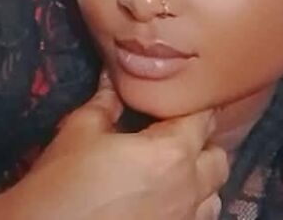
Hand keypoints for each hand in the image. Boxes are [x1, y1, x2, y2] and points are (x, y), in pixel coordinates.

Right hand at [1, 71, 228, 219]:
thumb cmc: (64, 178)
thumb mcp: (82, 128)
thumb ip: (107, 101)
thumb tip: (112, 76)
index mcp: (171, 153)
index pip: (202, 117)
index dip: (190, 102)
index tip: (174, 96)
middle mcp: (188, 189)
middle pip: (218, 157)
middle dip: (201, 141)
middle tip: (171, 132)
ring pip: (214, 195)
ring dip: (200, 178)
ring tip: (170, 169)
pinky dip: (190, 206)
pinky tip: (162, 198)